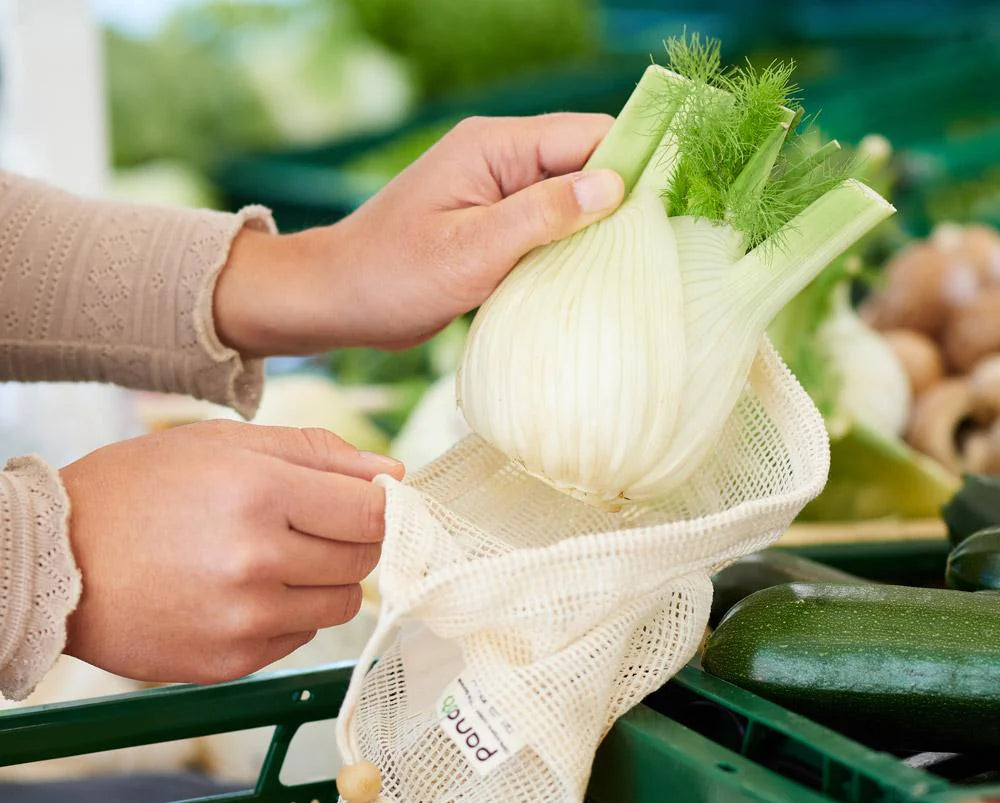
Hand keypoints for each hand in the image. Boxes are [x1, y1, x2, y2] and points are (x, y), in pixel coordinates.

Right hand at [60, 420, 402, 683]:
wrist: (54, 561)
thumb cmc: (139, 489)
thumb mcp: (223, 443)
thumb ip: (317, 452)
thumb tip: (392, 472)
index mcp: (259, 493)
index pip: (375, 511)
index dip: (384, 504)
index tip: (373, 502)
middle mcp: (256, 562)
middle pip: (365, 559)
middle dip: (354, 538)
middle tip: (313, 524)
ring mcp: (244, 620)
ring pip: (343, 603)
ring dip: (326, 578)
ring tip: (275, 556)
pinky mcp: (231, 662)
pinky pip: (300, 635)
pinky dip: (289, 611)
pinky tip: (244, 590)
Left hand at [215, 113, 622, 356]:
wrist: (337, 302)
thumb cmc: (393, 276)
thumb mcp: (472, 250)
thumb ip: (542, 215)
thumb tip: (614, 187)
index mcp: (494, 148)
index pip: (586, 137)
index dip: (634, 162)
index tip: (673, 202)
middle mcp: (499, 162)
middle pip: (582, 166)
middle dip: (620, 201)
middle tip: (659, 246)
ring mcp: (495, 196)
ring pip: (567, 203)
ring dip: (594, 232)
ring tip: (633, 267)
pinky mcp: (490, 230)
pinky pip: (544, 231)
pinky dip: (567, 251)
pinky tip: (588, 281)